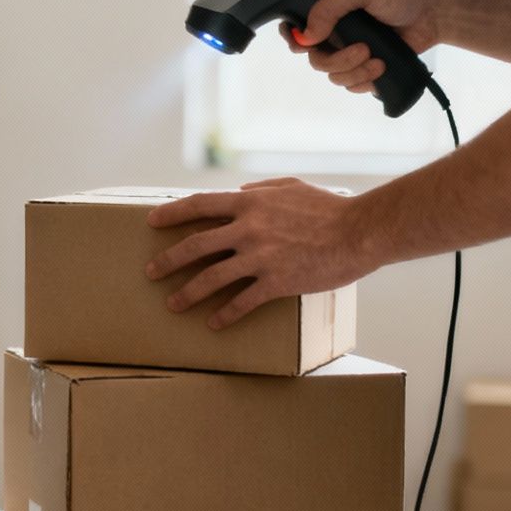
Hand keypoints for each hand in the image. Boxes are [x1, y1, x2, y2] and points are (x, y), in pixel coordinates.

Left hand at [143, 179, 382, 328]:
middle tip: (150, 272)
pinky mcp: (277, 282)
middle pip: (195, 246)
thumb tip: (239, 192)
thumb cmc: (329, 207)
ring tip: (172, 303)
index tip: (151, 222)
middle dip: (168, 261)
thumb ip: (261, 189)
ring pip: (212, 278)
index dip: (172, 213)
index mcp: (250, 203)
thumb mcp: (291, 186)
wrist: (360, 231)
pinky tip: (213, 324)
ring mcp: (260, 257)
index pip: (200, 205)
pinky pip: (242, 302)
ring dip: (187, 293)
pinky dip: (225, 314)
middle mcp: (248, 229)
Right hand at [288, 0, 439, 93]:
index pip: (296, 26)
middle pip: (315, 58)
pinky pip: (351, 84)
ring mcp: (349, 48)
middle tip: (361, 51)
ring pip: (333, 75)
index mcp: (327, 5)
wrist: (434, 13)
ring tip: (377, 60)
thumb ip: (330, 7)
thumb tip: (306, 35)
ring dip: (354, 72)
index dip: (296, 39)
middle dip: (336, 60)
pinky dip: (364, 81)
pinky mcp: (365, 65)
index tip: (308, 45)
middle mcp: (335, 28)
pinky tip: (380, 68)